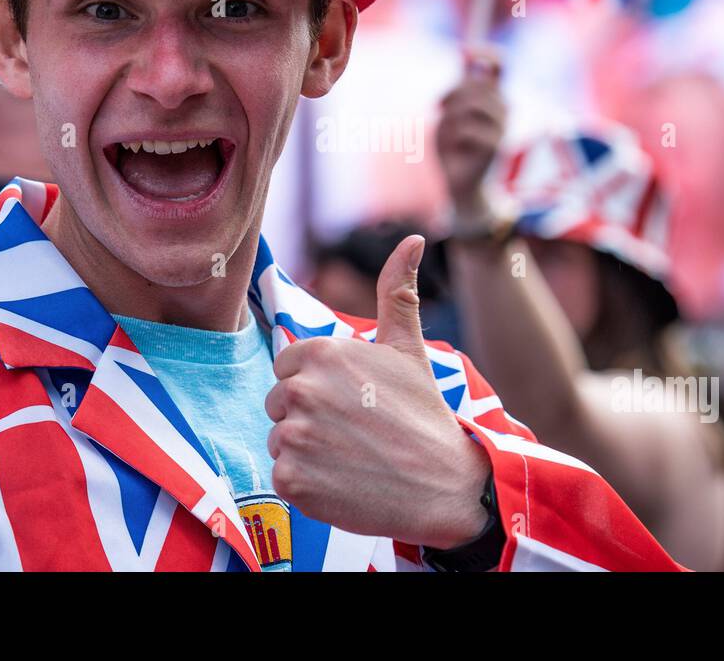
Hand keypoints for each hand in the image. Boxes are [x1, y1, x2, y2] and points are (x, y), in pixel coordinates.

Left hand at [265, 235, 492, 548]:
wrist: (444, 485)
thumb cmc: (424, 414)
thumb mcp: (408, 348)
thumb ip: (397, 291)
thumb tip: (413, 239)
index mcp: (321, 352)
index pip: (288, 367)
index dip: (317, 386)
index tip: (351, 402)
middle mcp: (301, 389)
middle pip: (279, 403)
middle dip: (308, 417)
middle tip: (354, 432)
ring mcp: (294, 436)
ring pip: (280, 439)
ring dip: (306, 451)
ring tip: (351, 457)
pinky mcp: (291, 480)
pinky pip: (283, 476)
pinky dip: (307, 484)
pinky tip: (344, 481)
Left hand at [436, 48, 506, 219]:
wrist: (458, 183)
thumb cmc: (453, 147)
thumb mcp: (452, 110)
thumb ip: (460, 85)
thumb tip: (463, 51)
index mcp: (493, 97)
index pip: (500, 65)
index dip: (485, 53)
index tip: (462, 51)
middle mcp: (504, 109)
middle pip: (478, 84)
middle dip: (452, 93)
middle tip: (440, 107)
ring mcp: (503, 127)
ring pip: (471, 105)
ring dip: (450, 117)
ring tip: (446, 131)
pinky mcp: (496, 146)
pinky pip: (467, 129)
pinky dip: (452, 137)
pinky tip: (454, 149)